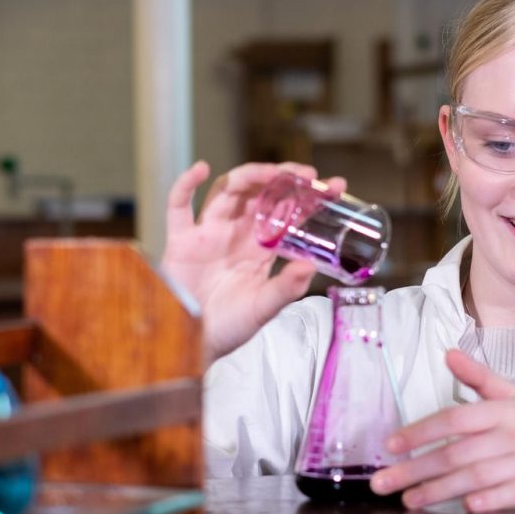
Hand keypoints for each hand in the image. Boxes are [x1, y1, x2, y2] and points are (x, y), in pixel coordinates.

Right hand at [161, 161, 343, 362]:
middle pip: (259, 192)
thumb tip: (309, 265)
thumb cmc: (228, 327)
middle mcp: (236, 233)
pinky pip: (179, 206)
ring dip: (249, 176)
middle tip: (308, 175)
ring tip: (271, 173)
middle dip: (283, 178)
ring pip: (228, 191)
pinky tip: (200, 169)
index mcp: (260, 247)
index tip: (335, 187)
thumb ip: (285, 288)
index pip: (287, 212)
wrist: (192, 344)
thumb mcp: (263, 309)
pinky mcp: (180, 240)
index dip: (310, 196)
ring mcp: (207, 233)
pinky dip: (186, 184)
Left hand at [370, 349, 514, 512]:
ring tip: (408, 502)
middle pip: (456, 454)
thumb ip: (479, 378)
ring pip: (476, 477)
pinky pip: (511, 495)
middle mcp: (512, 435)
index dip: (420, 432)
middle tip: (383, 484)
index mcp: (502, 411)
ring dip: (439, 491)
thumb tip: (448, 353)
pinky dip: (489, 501)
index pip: (452, 420)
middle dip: (415, 470)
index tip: (390, 446)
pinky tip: (466, 509)